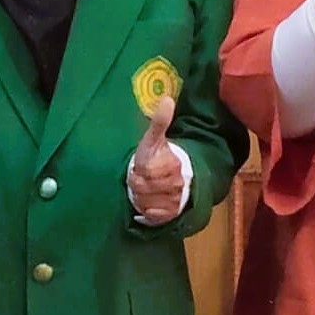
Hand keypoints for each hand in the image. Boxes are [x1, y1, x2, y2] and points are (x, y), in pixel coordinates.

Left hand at [125, 96, 187, 225]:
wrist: (173, 179)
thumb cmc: (158, 157)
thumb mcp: (154, 138)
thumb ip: (159, 121)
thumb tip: (167, 99)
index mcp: (173, 163)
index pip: (146, 169)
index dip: (138, 169)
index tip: (140, 165)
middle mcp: (177, 182)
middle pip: (142, 187)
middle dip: (136, 182)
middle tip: (140, 177)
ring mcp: (176, 199)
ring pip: (145, 201)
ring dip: (140, 196)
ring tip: (143, 189)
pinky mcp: (172, 214)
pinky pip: (153, 215)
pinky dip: (147, 211)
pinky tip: (147, 203)